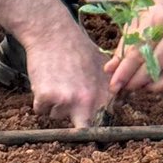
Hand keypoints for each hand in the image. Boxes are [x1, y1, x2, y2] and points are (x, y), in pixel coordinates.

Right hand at [23, 15, 112, 129]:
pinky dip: (40, 100)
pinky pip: (40, 110)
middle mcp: (86, 101)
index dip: (95, 125)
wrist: (53, 32)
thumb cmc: (79, 48)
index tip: (90, 125)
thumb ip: (113, 86)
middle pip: (81, 130)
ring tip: (56, 82)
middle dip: (74, 120)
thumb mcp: (104, 65)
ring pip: (56, 116)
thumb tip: (123, 101)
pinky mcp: (45, 97)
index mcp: (103, 96)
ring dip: (54, 106)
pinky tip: (45, 81)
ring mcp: (65, 100)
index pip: (102, 124)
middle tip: (69, 103)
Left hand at [107, 0, 162, 98]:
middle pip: (156, 65)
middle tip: (128, 87)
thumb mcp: (134, 20)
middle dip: (138, 82)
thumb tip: (110, 71)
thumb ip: (123, 46)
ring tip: (146, 87)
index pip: (138, 53)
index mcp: (158, 19)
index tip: (114, 86)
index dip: (124, 73)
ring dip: (159, 87)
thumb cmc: (153, 5)